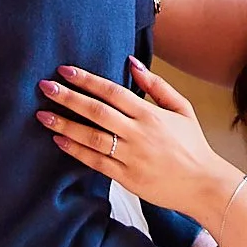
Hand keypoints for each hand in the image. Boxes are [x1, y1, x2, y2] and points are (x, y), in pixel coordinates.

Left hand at [38, 58, 231, 222]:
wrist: (204, 185)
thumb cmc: (192, 145)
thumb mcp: (181, 108)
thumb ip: (156, 84)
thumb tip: (131, 61)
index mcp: (150, 114)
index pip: (112, 91)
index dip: (87, 80)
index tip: (65, 71)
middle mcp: (138, 133)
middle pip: (97, 112)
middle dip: (68, 98)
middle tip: (45, 87)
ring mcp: (131, 157)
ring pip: (92, 137)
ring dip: (65, 125)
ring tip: (43, 115)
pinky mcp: (126, 177)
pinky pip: (96, 162)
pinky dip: (76, 151)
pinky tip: (60, 141)